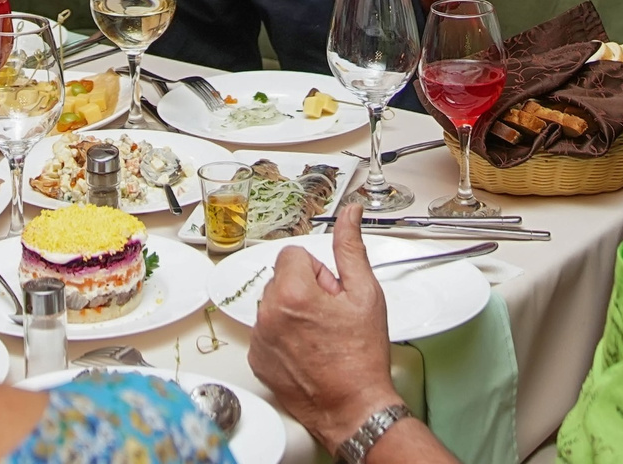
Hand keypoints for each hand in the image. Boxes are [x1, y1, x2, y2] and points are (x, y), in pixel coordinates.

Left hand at [248, 207, 405, 447]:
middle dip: (304, 288)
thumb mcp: (365, 294)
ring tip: (319, 336)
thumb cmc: (362, 356)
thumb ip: (350, 248)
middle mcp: (269, 314)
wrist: (353, 407)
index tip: (330, 292)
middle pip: (281, 278)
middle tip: (329, 315)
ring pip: (273, 304)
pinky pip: (265, 331)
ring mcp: (259, 340)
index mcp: (293, 292)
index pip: (293, 253)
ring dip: (291, 312)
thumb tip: (350, 214)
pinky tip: (306, 350)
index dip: (318, 271)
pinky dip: (282, 335)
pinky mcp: (257, 360)